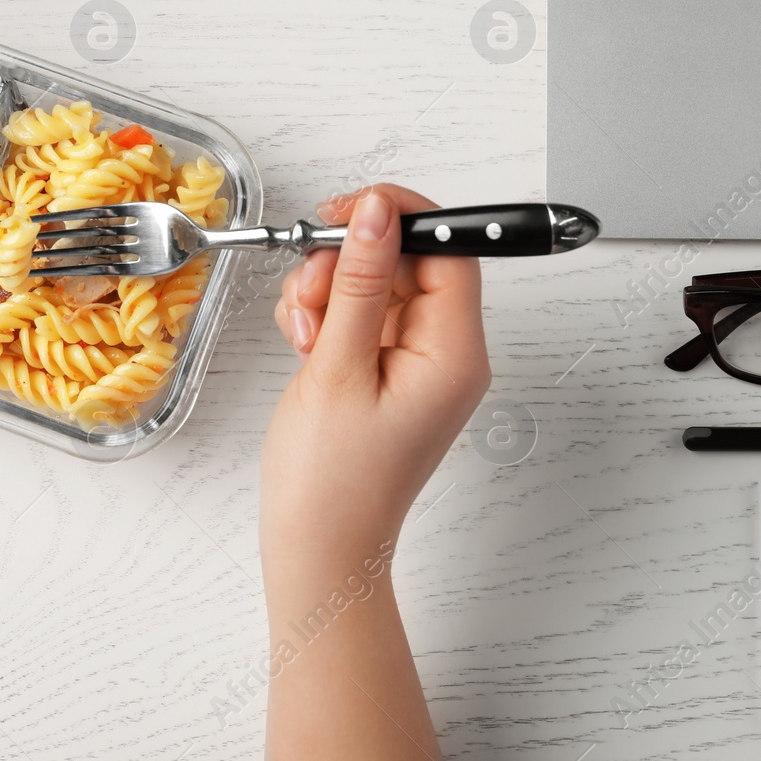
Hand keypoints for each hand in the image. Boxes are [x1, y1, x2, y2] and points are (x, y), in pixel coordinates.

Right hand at [261, 184, 490, 567]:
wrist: (317, 549)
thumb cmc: (331, 482)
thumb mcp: (338, 368)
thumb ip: (360, 283)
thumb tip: (378, 214)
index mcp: (456, 354)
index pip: (451, 250)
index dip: (402, 218)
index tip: (348, 211)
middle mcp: (447, 353)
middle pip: (408, 262)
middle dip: (350, 262)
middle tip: (310, 288)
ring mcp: (415, 361)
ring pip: (377, 283)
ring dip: (329, 290)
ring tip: (304, 334)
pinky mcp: (385, 369)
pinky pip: (361, 312)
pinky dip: (326, 315)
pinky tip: (304, 346)